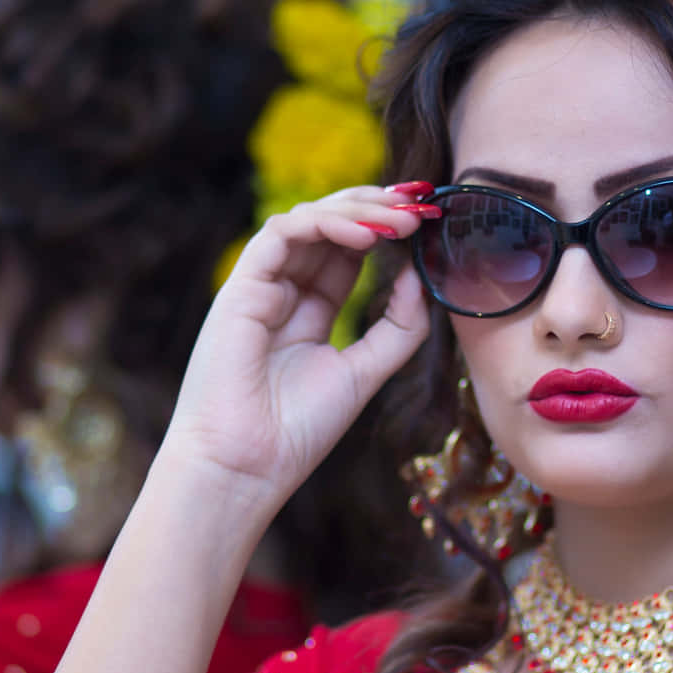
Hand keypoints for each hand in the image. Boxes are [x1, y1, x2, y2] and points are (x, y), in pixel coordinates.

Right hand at [161, 185, 434, 511]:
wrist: (247, 466)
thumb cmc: (297, 431)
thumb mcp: (366, 372)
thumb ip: (397, 326)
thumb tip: (419, 276)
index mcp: (308, 313)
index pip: (348, 252)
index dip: (387, 229)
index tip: (431, 222)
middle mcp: (282, 292)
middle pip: (330, 228)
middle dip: (378, 209)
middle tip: (423, 207)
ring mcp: (261, 287)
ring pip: (308, 221)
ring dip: (358, 210)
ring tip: (403, 218)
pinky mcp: (241, 286)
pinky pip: (282, 234)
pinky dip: (325, 223)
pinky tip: (366, 234)